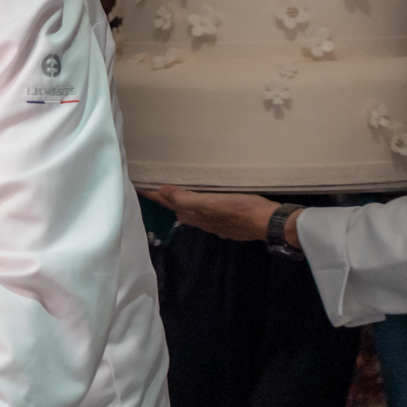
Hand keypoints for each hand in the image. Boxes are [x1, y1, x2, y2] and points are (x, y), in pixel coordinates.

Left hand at [145, 185, 280, 242]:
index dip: (153, 194)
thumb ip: (185, 199)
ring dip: (181, 200)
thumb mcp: (210, 202)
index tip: (139, 185)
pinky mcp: (227, 221)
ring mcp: (214, 222)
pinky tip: (203, 198)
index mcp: (193, 214)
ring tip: (176, 189)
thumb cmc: (239, 209)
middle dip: (165, 197)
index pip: (167, 202)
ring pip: (191, 210)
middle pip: (177, 208)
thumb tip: (162, 191)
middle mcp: (200, 220)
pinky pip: (206, 211)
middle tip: (155, 184)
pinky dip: (198, 204)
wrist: (268, 222)